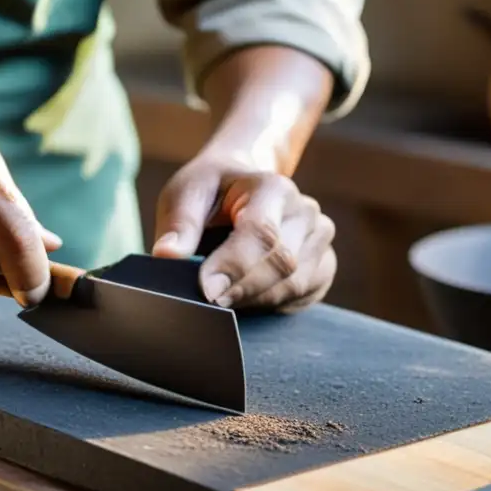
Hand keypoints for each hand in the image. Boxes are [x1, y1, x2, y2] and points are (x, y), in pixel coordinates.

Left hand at [151, 154, 335, 312]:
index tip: (207, 291)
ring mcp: (319, 237)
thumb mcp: (186, 194)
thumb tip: (166, 254)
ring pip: (296, 285)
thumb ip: (179, 224)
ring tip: (223, 298)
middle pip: (282, 264)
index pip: (260, 232)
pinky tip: (248, 297)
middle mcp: (304, 210)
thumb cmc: (210, 190)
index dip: (234, 266)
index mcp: (272, 187)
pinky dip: (273, 304)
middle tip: (209, 306)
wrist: (241, 184)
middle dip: (242, 290)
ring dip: (256, 300)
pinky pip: (304, 295)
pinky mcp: (323, 263)